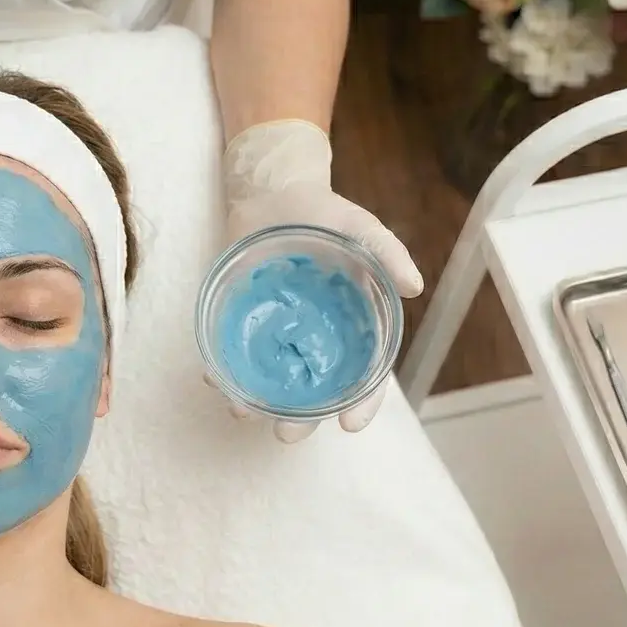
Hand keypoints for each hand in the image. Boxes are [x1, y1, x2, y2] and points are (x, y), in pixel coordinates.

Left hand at [213, 120, 424, 441]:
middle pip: (314, 390)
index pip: (365, 375)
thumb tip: (414, 286)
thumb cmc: (326, 214)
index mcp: (353, 327)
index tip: (349, 424)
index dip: (362, 403)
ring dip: (256, 401)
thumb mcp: (361, 228)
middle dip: (300, 418)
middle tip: (286, 434)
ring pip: (271, 380)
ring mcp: (278, 334)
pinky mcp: (244, 321)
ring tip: (242, 410)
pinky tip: (213, 375)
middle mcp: (316, 339)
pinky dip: (223, 368)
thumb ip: (387, 254)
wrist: (273, 191)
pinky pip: (235, 354)